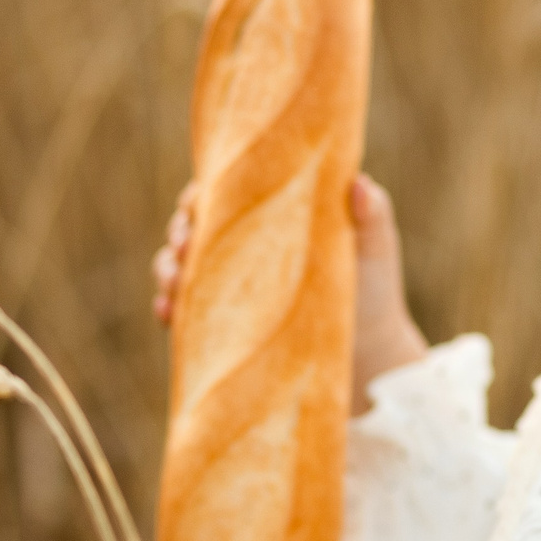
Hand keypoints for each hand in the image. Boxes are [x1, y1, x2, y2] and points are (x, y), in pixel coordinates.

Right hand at [152, 174, 428, 414]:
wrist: (370, 356)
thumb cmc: (374, 289)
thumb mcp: (375, 247)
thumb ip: (370, 214)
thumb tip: (358, 184)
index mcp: (272, 214)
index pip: (227, 191)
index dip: (205, 193)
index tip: (198, 203)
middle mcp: (245, 245)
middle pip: (193, 224)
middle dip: (179, 231)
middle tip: (186, 245)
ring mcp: (229, 283)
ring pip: (177, 265)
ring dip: (166, 268)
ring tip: (173, 283)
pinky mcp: (221, 322)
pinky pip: (181, 310)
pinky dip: (167, 307)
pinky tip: (168, 314)